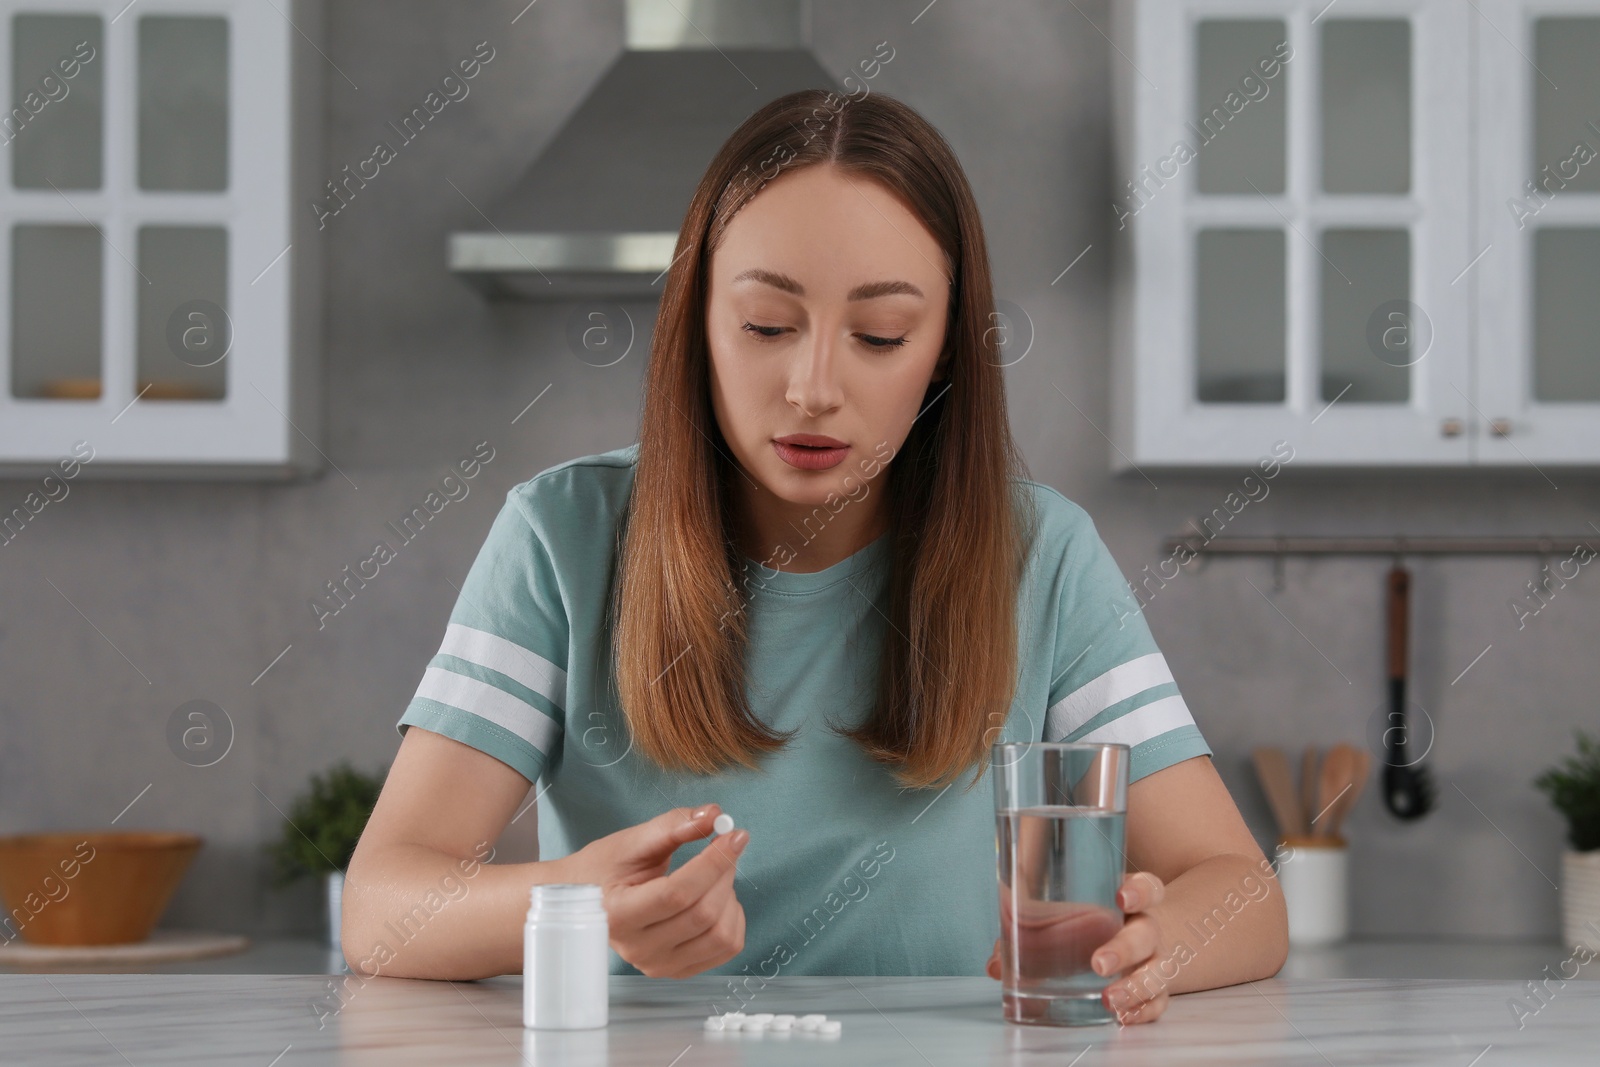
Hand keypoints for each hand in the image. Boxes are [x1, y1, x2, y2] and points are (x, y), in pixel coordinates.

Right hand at [557, 803, 748, 977]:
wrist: (585, 901)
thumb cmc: (604, 869)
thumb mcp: (630, 842)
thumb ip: (672, 826)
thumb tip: (714, 814)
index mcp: (618, 915)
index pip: (677, 893)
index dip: (712, 862)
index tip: (733, 835)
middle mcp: (637, 949)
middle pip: (702, 914)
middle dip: (723, 872)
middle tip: (724, 844)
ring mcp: (659, 965)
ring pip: (720, 935)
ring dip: (730, 895)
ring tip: (715, 873)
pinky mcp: (678, 970)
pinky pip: (726, 948)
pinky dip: (733, 917)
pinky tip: (715, 897)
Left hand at [984, 871, 1169, 1024]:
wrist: (1131, 940)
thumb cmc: (1090, 924)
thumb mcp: (1065, 916)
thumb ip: (1027, 932)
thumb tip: (995, 964)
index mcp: (1130, 900)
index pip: (1149, 888)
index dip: (1140, 891)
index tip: (1122, 897)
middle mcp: (1147, 929)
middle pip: (1147, 935)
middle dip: (1125, 949)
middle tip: (1098, 963)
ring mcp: (1154, 961)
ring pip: (1157, 972)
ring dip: (1135, 987)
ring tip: (1108, 1000)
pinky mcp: (1154, 990)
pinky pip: (1157, 1002)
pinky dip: (1143, 1011)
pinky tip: (1123, 1017)